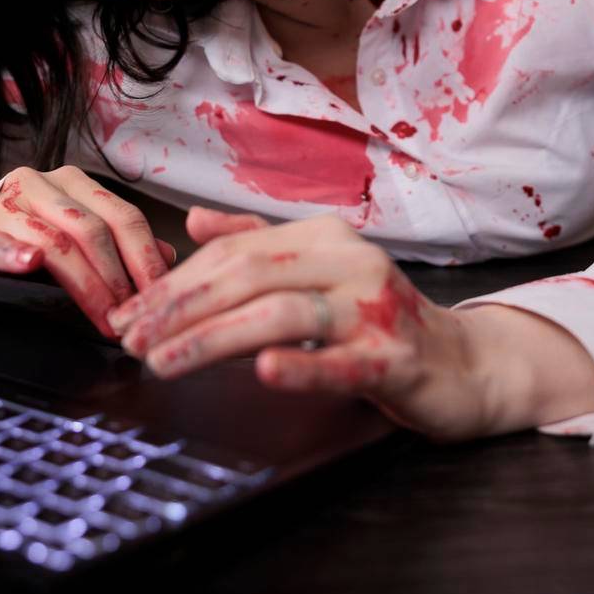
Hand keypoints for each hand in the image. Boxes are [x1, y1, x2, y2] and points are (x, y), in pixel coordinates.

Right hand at [0, 166, 176, 338]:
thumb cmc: (22, 242)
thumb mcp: (75, 240)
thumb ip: (119, 245)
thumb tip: (168, 256)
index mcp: (73, 183)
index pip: (122, 215)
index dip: (145, 256)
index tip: (161, 293)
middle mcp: (41, 185)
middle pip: (93, 229)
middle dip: (119, 277)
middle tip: (133, 316)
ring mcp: (6, 206)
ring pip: (56, 242)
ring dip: (87, 284)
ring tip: (105, 316)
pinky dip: (15, 253)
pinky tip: (30, 264)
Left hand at [107, 208, 593, 440]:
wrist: (465, 365)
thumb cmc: (378, 321)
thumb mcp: (317, 272)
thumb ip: (258, 243)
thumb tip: (194, 221)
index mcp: (322, 237)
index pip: (232, 252)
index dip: (174, 283)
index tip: (128, 315)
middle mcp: (348, 260)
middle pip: (248, 275)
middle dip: (180, 309)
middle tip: (131, 340)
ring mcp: (374, 308)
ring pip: (281, 313)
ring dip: (213, 337)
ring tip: (163, 362)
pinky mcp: (396, 358)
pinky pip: (341, 361)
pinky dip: (301, 365)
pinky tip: (263, 372)